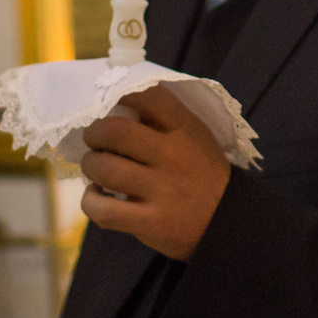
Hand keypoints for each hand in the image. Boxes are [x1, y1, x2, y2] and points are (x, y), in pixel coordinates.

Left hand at [79, 86, 231, 260]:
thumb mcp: (195, 137)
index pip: (147, 96)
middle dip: (94, 133)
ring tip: (95, 167)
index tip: (110, 103)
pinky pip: (103, 209)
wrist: (227, 221)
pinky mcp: (150, 223)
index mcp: (186, 130)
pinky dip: (90, 201)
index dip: (120, 94)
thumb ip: (163, 121)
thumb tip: (117, 106)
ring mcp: (162, 191)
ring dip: (90, 165)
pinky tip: (98, 195)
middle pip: (115, 132)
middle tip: (94, 139)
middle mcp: (174, 157)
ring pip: (104, 169)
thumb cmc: (202, 173)